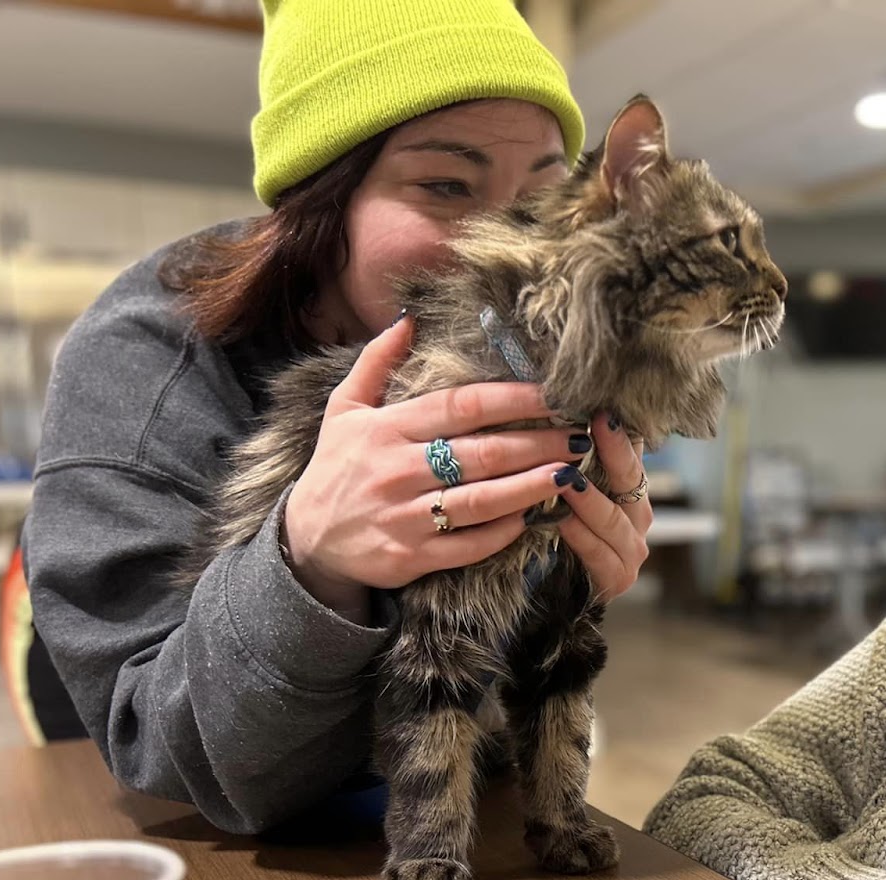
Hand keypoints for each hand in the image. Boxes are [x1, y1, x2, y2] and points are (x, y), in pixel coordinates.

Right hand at [283, 317, 583, 618]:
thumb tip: (409, 318)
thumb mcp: (344, 410)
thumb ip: (376, 363)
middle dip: (537, 443)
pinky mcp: (412, 556)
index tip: (554, 394)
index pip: (460, 407)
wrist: (307, 542)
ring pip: (482, 500)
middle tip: (578, 435)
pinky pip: (469, 544)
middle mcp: (397, 470)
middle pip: (482, 453)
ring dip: (532, 486)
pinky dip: (504, 531)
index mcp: (387, 429)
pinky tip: (533, 516)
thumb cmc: (336, 469)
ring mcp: (406, 516)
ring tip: (570, 473)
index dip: (512, 399)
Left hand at [555, 413, 651, 602]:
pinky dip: (580, 536)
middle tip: (597, 426)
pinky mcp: (616, 579)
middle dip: (614, 453)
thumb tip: (572, 409)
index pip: (632, 455)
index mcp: (632, 490)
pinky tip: (564, 520)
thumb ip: (580, 457)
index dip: (620, 433)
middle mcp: (638, 518)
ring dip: (591, 498)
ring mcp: (631, 550)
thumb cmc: (565, 528)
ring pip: (614, 519)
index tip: (602, 408)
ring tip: (570, 478)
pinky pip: (598, 553)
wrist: (559, 589)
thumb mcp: (574, 489)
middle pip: (629, 481)